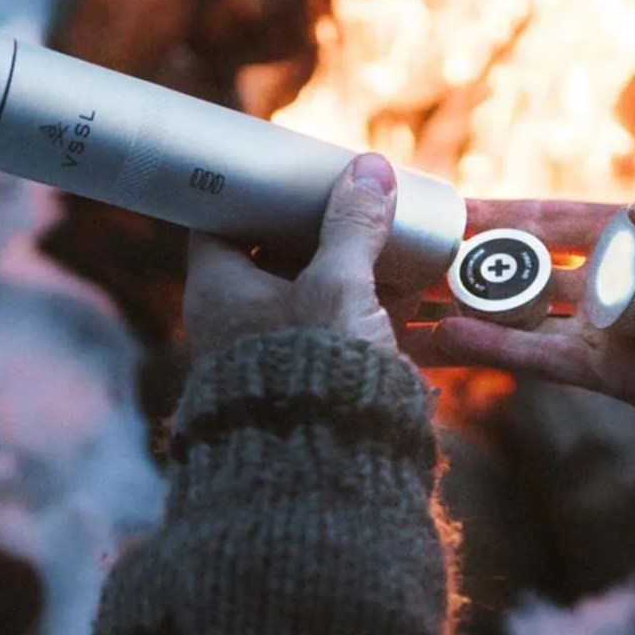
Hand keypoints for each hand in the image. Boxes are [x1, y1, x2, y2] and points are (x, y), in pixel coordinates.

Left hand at [184, 155, 405, 358]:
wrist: (332, 466)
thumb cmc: (315, 371)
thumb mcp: (338, 286)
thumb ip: (355, 227)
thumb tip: (370, 171)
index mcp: (221, 293)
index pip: (221, 224)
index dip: (252, 193)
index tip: (286, 168)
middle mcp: (244, 320)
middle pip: (278, 253)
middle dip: (319, 225)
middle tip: (350, 191)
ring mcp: (285, 348)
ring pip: (320, 288)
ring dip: (355, 262)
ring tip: (389, 226)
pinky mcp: (323, 373)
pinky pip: (350, 323)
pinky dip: (376, 301)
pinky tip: (412, 280)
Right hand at [404, 155, 634, 430]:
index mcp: (633, 232)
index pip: (548, 222)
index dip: (496, 216)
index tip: (440, 207)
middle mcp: (608, 283)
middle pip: (518, 269)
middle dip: (462, 262)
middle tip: (398, 254)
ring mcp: (605, 332)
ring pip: (515, 316)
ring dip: (458, 307)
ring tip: (396, 300)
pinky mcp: (611, 376)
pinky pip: (538, 359)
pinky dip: (488, 350)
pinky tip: (440, 338)